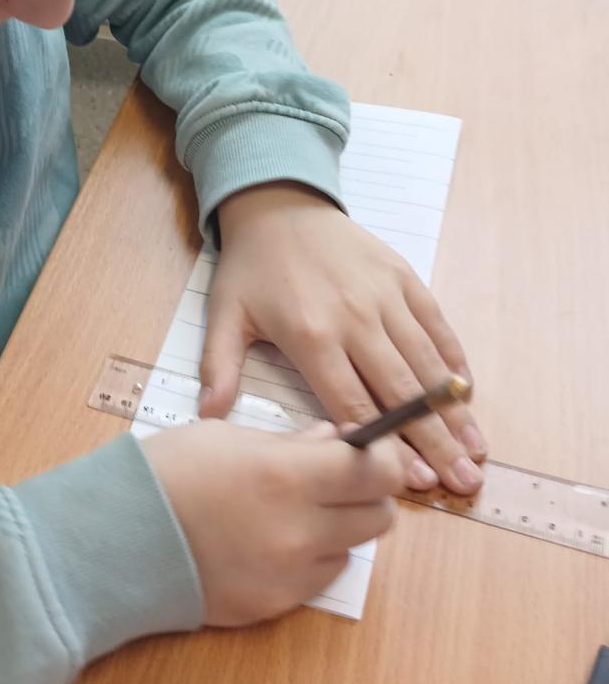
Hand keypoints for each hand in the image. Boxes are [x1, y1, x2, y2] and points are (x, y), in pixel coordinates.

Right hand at [143, 418, 409, 625]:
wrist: (117, 537)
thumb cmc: (168, 471)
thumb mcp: (228, 436)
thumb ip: (291, 443)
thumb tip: (334, 441)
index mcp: (287, 476)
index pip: (376, 471)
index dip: (382, 457)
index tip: (369, 449)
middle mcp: (299, 530)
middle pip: (380, 517)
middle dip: (367, 494)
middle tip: (336, 479)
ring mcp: (289, 574)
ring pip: (353, 550)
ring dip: (340, 527)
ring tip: (298, 510)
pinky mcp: (275, 605)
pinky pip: (318, 578)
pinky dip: (311, 557)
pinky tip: (273, 540)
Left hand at [200, 183, 485, 494]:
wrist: (278, 201)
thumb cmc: (252, 266)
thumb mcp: (225, 313)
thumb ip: (219, 366)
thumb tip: (208, 415)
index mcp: (311, 337)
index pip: (354, 406)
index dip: (385, 448)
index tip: (413, 482)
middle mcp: (355, 319)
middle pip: (401, 394)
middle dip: (434, 442)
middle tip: (463, 482)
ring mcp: (384, 296)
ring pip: (426, 364)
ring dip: (454, 410)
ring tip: (476, 451)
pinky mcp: (402, 276)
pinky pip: (435, 324)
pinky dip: (453, 359)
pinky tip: (469, 392)